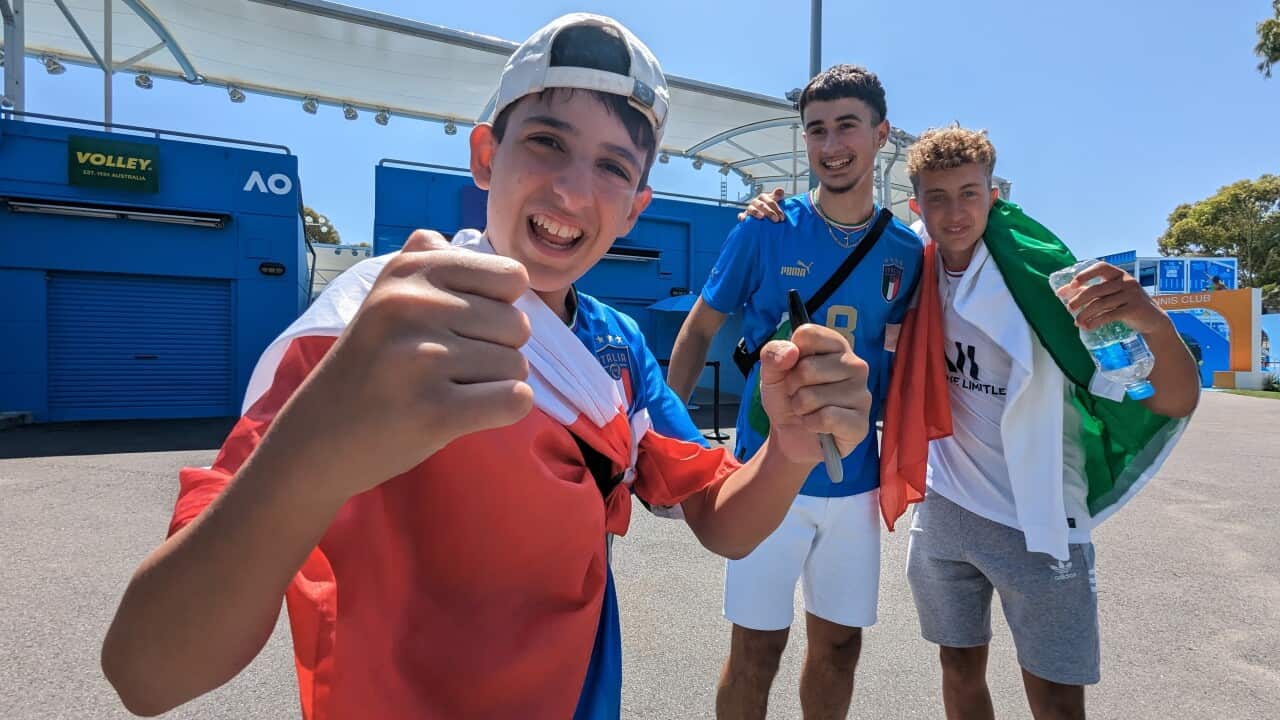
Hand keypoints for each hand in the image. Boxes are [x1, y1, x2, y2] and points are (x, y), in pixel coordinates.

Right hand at [267, 229, 533, 499]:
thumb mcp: (385, 296)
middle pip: (518, 325)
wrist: (320, 436)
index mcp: (410, 270)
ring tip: (444, 390)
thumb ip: (422, 260)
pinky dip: (504, 409)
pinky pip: (515, 399)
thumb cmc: (371, 364)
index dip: (499, 307)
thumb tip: (443, 237)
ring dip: (493, 384)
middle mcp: (413, 306)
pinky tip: (466, 412)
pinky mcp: (434, 410)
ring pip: (516, 365)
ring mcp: (423, 358)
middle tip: (447, 368)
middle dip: (496, 350)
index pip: (512, 277)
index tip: (462, 327)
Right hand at [737, 187, 785, 222]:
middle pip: (762, 205)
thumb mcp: (774, 201)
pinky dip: (742, 217)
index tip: (782, 218)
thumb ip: (777, 196)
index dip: (777, 209)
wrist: (761, 215)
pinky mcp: (744, 215)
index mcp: (763, 197)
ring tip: (762, 217)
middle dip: (769, 212)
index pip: (770, 201)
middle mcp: (756, 201)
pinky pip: (741, 215)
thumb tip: (780, 190)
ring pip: (752, 209)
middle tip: (776, 220)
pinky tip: (743, 220)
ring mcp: (749, 208)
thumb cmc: (768, 208)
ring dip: (756, 212)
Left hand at [756, 324, 870, 464]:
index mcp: (836, 346)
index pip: (808, 333)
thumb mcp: (771, 373)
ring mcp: (862, 394)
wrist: (789, 436)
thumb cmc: (787, 398)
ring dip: (801, 407)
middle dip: (793, 386)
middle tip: (799, 395)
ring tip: (808, 410)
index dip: (790, 355)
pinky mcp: (861, 423)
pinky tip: (817, 425)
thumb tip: (791, 351)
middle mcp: (855, 365)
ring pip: (813, 396)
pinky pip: (826, 418)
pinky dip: (811, 424)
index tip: (793, 368)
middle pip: (807, 367)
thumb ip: (772, 354)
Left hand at [1057, 262, 1170, 334]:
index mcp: (1119, 274)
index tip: (1072, 285)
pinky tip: (1088, 327)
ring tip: (1077, 322)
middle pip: (1097, 289)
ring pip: (1101, 304)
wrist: (1152, 320)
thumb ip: (1089, 291)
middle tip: (1068, 308)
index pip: (1101, 267)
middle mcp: (1126, 281)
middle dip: (1079, 299)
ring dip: (1085, 314)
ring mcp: (1132, 295)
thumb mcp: (1111, 295)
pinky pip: (1111, 315)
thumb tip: (1061, 292)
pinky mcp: (1134, 309)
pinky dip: (1096, 321)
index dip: (1085, 274)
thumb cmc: (1126, 305)